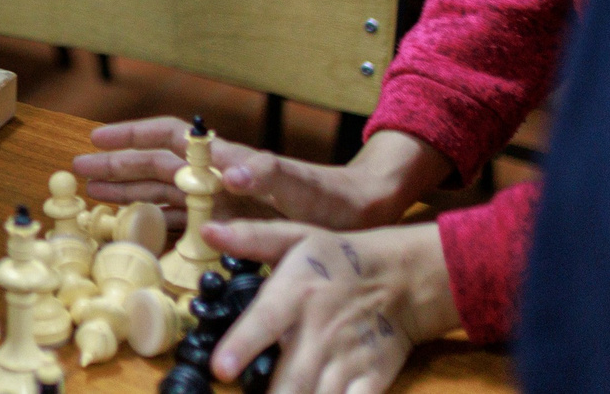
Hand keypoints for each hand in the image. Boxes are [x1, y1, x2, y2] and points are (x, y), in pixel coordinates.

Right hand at [75, 124, 451, 230]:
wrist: (358, 217)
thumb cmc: (331, 199)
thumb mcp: (301, 186)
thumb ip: (265, 173)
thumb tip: (227, 169)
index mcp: (226, 161)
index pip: (169, 140)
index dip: (132, 137)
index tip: (96, 138)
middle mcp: (216, 177)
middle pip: (155, 165)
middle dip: (116, 165)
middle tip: (77, 171)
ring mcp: (219, 201)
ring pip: (161, 192)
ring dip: (127, 191)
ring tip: (91, 193)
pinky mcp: (229, 224)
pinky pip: (180, 220)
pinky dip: (152, 221)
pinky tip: (133, 225)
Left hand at [205, 219, 459, 393]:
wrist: (402, 278)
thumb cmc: (337, 259)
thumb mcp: (295, 237)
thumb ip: (251, 238)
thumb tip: (207, 231)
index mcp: (296, 293)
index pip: (266, 321)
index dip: (242, 346)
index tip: (220, 370)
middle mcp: (320, 332)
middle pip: (291, 380)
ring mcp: (347, 360)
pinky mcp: (371, 380)